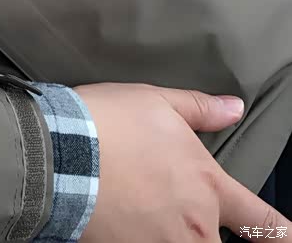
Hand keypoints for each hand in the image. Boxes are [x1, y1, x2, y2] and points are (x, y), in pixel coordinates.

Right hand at [75, 82, 288, 242]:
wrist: (60, 153)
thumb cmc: (110, 122)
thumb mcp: (156, 101)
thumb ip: (200, 109)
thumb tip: (234, 108)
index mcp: (207, 185)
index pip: (262, 220)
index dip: (282, 233)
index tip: (288, 237)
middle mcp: (194, 224)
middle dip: (209, 232)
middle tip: (183, 212)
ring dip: (176, 233)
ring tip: (150, 211)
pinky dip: (144, 238)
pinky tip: (128, 223)